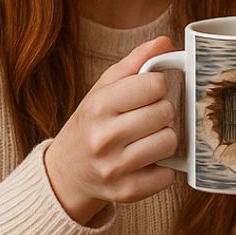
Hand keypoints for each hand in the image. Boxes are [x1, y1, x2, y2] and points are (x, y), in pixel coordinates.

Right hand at [43, 36, 177, 224]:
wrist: (66, 173)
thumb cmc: (93, 123)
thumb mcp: (104, 88)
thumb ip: (135, 62)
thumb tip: (166, 42)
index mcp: (99, 106)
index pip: (154, 84)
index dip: (159, 86)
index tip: (150, 93)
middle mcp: (103, 137)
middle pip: (166, 113)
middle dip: (163, 112)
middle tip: (148, 118)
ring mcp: (114, 168)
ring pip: (169, 142)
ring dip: (165, 139)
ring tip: (147, 139)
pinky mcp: (126, 191)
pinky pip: (168, 175)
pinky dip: (164, 169)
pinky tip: (147, 163)